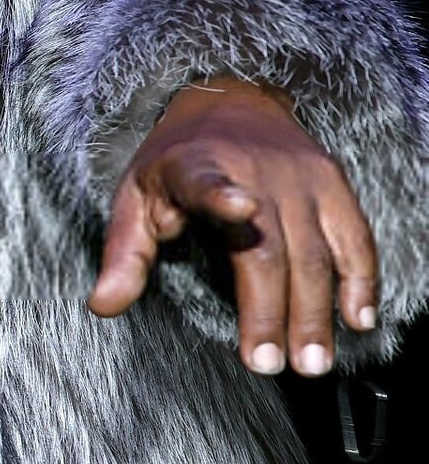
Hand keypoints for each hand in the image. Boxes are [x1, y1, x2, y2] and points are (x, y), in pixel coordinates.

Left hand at [91, 77, 377, 376]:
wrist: (230, 99)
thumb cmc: (174, 163)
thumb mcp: (135, 197)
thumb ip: (124, 254)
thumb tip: (102, 306)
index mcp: (194, 167)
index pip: (205, 183)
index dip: (222, 196)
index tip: (239, 209)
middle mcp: (254, 169)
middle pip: (268, 247)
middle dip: (270, 310)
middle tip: (266, 364)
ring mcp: (300, 176)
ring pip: (315, 251)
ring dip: (316, 311)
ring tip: (312, 362)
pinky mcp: (333, 182)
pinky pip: (354, 237)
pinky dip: (361, 279)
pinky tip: (358, 319)